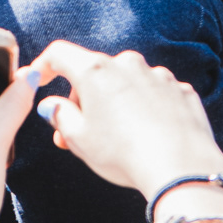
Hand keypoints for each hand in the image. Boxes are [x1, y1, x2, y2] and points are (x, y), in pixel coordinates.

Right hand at [32, 41, 222, 200]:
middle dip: (84, 97)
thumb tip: (51, 105)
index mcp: (94, 70)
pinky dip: (147, 108)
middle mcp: (126, 63)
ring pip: (127, 82)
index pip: (59, 54)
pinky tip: (149, 134)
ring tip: (119, 137)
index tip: (41, 79)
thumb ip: (60, 116)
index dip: (45, 65)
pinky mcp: (181, 90)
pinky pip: (155, 94)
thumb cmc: (123, 154)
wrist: (181, 169)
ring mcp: (157, 75)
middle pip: (95, 71)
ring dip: (117, 101)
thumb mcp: (78, 139)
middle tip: (80, 131)